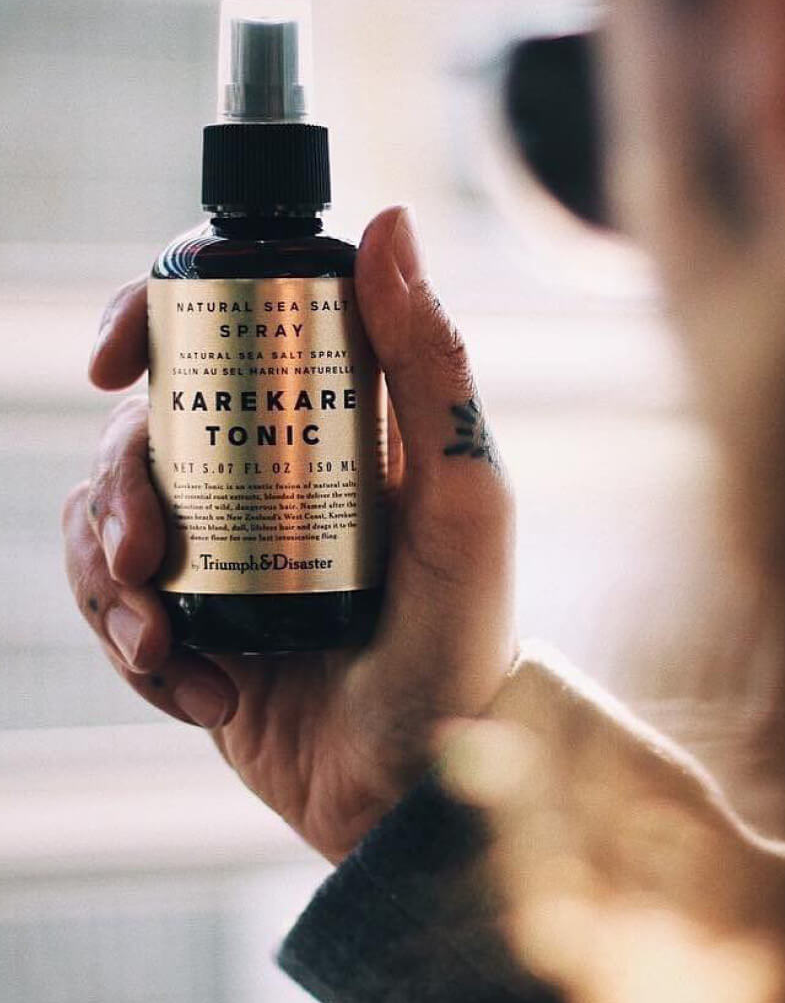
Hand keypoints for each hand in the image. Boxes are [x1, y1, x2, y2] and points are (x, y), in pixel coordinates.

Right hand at [62, 207, 517, 862]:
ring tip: (166, 645)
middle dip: (121, 486)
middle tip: (148, 552)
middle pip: (140, 427)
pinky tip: (198, 691)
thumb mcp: (464, 498)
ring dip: (112, 578)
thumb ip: (432, 366)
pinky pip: (108, 607)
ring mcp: (220, 549)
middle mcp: (264, 475)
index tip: (114, 354)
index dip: (148, 317)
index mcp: (323, 424)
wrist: (417, 782)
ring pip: (102, 516)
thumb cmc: (463, 638)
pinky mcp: (187, 623)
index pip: (220, 331)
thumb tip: (388, 220)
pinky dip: (130, 646)